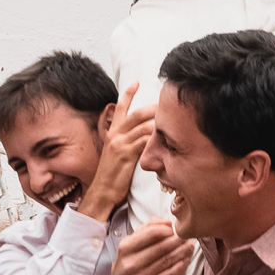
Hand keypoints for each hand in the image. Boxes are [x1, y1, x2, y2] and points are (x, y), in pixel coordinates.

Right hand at [77, 84, 155, 221]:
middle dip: (154, 108)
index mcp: (112, 133)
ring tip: (172, 122)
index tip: (136, 82)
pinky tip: (165, 138)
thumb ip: (126, 142)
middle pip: (137, 114)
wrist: (101, 193)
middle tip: (167, 106)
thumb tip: (141, 135)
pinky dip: (155, 138)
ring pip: (143, 126)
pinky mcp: (126, 155)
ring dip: (159, 124)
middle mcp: (115, 135)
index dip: (128, 94)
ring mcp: (120, 144)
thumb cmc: (111, 176)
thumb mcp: (115, 154)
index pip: (119, 108)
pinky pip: (144, 141)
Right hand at [111, 218, 196, 274]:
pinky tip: (186, 260)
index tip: (174, 229)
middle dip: (178, 240)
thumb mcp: (130, 243)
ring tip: (189, 246)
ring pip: (168, 260)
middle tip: (187, 237)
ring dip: (183, 252)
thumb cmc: (128, 262)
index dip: (167, 230)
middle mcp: (132, 263)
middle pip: (162, 247)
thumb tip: (168, 222)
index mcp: (126, 248)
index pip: (151, 233)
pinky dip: (181, 266)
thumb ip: (147, 228)